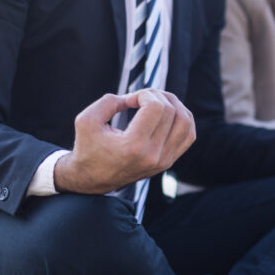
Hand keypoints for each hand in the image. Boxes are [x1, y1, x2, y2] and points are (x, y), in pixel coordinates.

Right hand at [53, 89, 195, 193]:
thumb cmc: (87, 149)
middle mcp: (153, 156)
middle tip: (140, 98)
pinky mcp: (167, 162)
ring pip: (186, 122)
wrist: (91, 180)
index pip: (156, 107)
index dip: (143, 94)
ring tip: (157, 101)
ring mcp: (163, 161)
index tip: (128, 100)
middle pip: (171, 111)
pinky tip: (167, 113)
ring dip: (174, 104)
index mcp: (134, 147)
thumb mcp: (86, 120)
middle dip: (156, 95)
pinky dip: (182, 119)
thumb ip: (108, 101)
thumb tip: (133, 97)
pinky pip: (188, 135)